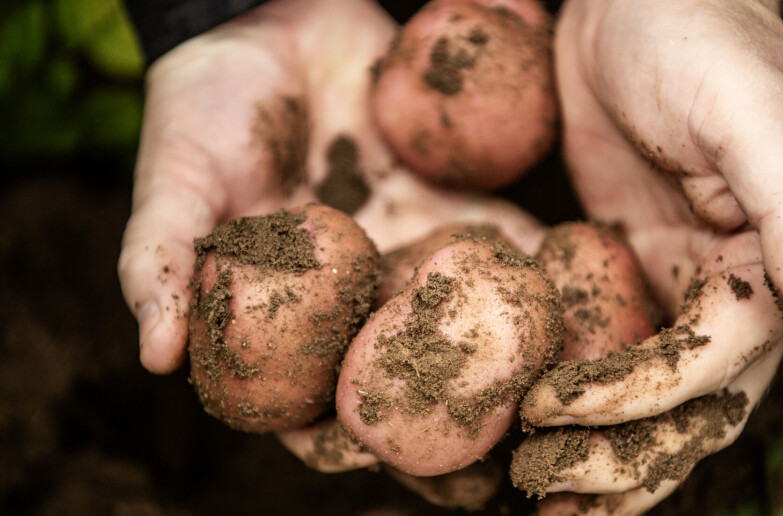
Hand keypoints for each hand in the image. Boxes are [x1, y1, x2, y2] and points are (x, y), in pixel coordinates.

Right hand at [117, 0, 540, 507]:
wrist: (272, 23)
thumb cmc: (207, 108)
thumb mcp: (175, 184)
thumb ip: (161, 265)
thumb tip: (156, 358)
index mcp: (286, 315)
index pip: (308, 399)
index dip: (333, 439)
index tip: (367, 457)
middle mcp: (352, 299)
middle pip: (398, 378)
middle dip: (437, 418)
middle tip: (479, 445)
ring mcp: (405, 255)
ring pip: (457, 324)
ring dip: (499, 359)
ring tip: (542, 385)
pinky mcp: (447, 206)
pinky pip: (494, 245)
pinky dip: (527, 272)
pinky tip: (563, 296)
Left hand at [520, 0, 782, 512]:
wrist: (634, 0)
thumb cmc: (701, 37)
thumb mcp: (755, 117)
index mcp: (777, 259)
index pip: (719, 361)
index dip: (643, 398)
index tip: (558, 414)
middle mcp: (735, 283)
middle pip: (691, 402)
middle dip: (626, 455)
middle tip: (548, 491)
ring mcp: (677, 280)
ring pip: (652, 395)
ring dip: (606, 453)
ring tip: (546, 499)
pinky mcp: (626, 266)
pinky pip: (610, 346)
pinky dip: (583, 397)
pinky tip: (538, 429)